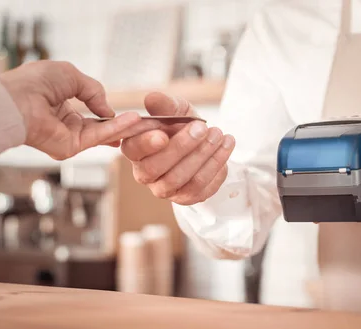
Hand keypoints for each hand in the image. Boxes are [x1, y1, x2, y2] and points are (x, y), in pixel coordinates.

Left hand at [0, 61, 140, 159]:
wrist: (16, 99)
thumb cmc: (35, 82)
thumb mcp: (72, 76)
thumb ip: (94, 91)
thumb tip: (108, 111)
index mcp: (60, 104)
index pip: (90, 112)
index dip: (108, 112)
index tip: (130, 113)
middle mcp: (65, 123)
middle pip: (99, 126)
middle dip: (121, 125)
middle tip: (143, 124)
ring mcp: (68, 137)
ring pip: (102, 133)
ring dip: (123, 127)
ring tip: (144, 122)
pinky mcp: (70, 147)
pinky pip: (97, 137)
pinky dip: (116, 129)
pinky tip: (132, 122)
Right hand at [120, 93, 235, 205]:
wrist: (201, 141)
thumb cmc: (181, 125)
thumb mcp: (175, 110)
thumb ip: (165, 105)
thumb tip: (152, 98)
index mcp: (134, 149)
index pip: (134, 149)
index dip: (147, 144)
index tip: (162, 135)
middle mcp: (145, 174)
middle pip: (158, 167)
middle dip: (184, 147)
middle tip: (203, 128)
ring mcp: (165, 189)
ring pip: (183, 179)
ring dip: (205, 156)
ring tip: (219, 135)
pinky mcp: (186, 198)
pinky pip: (202, 188)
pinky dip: (217, 167)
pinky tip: (225, 148)